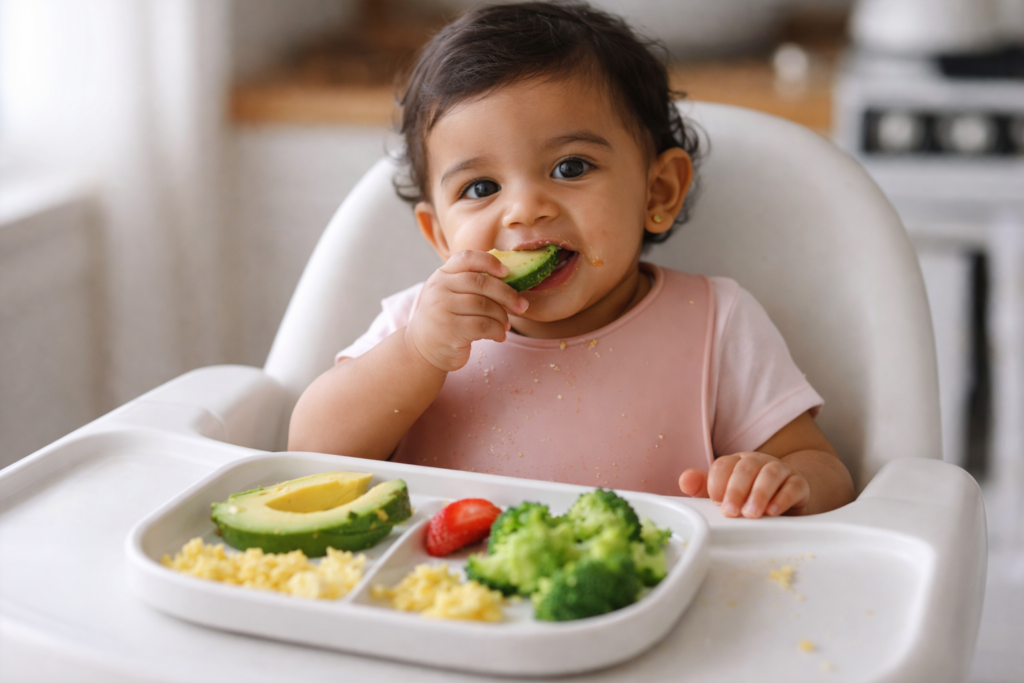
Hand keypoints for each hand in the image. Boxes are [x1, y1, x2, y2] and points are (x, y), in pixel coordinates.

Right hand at [406, 250, 529, 372]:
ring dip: (502, 317)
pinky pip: (483, 326)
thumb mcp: (451, 295)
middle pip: (481, 283)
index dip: (490, 262)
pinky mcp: (449, 329)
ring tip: (506, 325)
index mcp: (442, 275)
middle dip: (507, 294)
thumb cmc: (446, 319)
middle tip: (522, 306)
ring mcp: (442, 308)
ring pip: (485, 306)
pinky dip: (497, 331)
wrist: (422, 349)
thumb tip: (512, 281)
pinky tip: (499, 336)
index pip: (467, 258)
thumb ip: (472, 284)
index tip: (507, 272)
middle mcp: (439, 288)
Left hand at [678, 452, 809, 517]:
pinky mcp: (798, 483)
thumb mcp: (725, 493)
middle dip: (736, 490)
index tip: (715, 503)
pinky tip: (773, 512)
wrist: (787, 497)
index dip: (717, 483)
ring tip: (752, 514)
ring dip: (759, 494)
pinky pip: (793, 486)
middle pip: (746, 468)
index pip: (723, 465)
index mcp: (736, 462)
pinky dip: (783, 498)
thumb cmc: (749, 497)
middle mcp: (758, 462)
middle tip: (731, 512)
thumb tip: (684, 480)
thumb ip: (703, 487)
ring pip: (770, 474)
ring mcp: (780, 470)